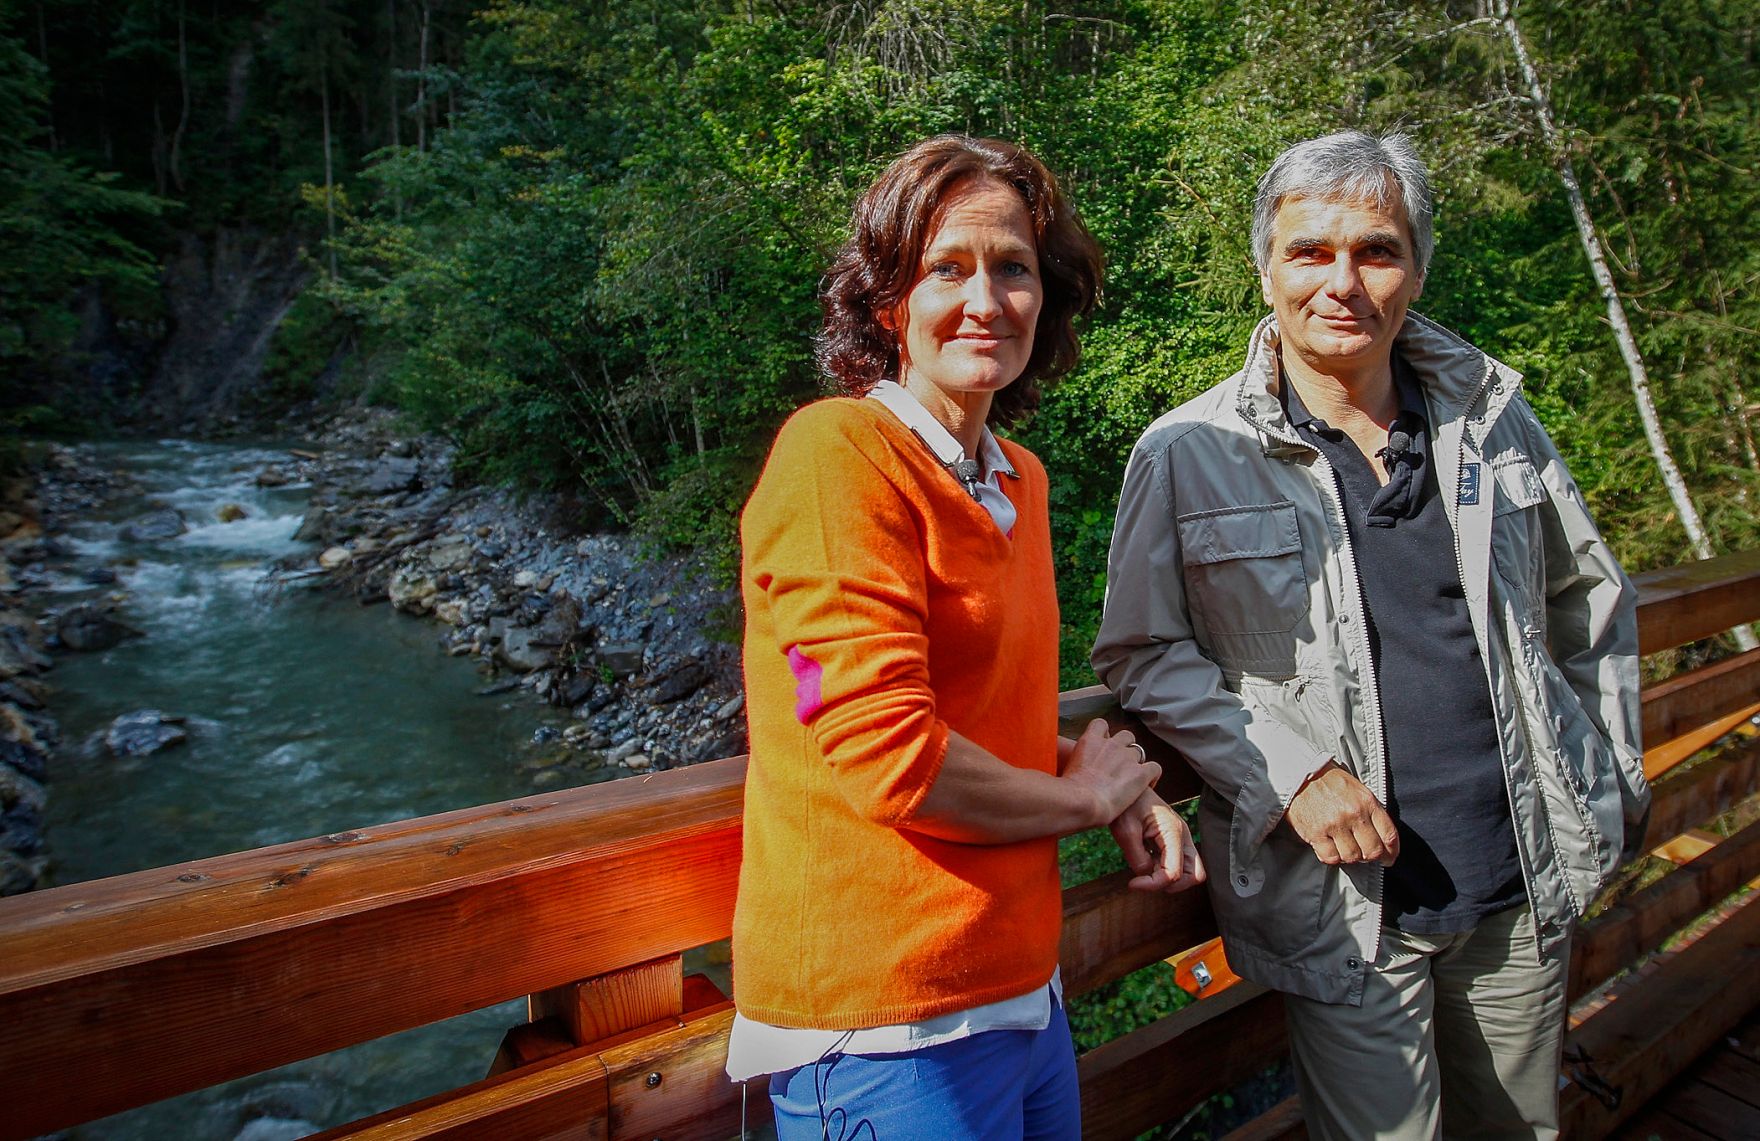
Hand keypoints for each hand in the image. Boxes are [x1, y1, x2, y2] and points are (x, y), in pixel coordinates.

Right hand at [1060, 719, 1159, 828]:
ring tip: (1131, 777)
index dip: (1105, 735)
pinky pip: (1155, 768)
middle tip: (1118, 766)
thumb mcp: (1060, 768)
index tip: (1103, 746)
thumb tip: (1057, 769)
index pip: (1101, 724)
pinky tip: (1147, 785)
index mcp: (1090, 740)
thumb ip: (1066, 761)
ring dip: (1137, 761)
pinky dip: (1152, 776)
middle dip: (1124, 747)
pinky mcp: (1141, 774)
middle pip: (1125, 736)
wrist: (1082, 801)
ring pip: (1140, 750)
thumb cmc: (1067, 791)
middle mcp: (1111, 744)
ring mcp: (1127, 758)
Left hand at [1111, 789, 1205, 892]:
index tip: (1132, 884)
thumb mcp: (1125, 831)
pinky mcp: (1173, 842)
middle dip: (1170, 884)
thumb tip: (1146, 875)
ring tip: (1144, 869)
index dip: (1154, 885)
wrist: (1125, 787)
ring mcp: (1180, 839)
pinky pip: (1178, 864)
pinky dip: (1164, 871)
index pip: (1174, 873)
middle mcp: (1182, 836)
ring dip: (1168, 878)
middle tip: (1144, 879)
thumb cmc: (1125, 805)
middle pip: (1194, 875)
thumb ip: (1137, 858)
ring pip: (1189, 872)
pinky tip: (1145, 861)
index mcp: (1173, 831)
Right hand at [1284, 762, 1399, 865]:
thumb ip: (1372, 812)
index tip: (1389, 858)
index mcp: (1367, 802)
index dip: (1391, 852)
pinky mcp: (1315, 833)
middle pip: (1373, 851)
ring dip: (1350, 857)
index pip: (1389, 835)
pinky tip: (1331, 848)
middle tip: (1365, 855)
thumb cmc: (1330, 782)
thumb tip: (1382, 839)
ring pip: (1352, 857)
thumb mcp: (1358, 790)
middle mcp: (1353, 814)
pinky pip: (1330, 857)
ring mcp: (1334, 825)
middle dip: (1371, 857)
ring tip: (1345, 848)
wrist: (1300, 774)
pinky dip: (1332, 857)